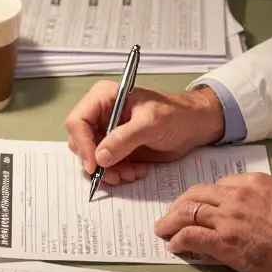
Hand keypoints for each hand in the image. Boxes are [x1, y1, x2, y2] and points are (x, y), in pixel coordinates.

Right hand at [64, 83, 224, 184]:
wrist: (193, 126)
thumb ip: (124, 139)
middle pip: (80, 142)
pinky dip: (118, 173)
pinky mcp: (116, 148)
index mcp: (105, 97)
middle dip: (97, 162)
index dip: (82, 144)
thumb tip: (100, 157)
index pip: (78, 121)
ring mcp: (107, 132)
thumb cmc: (176, 115)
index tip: (95, 165)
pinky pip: (106, 166)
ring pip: (92, 158)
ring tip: (132, 173)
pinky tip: (137, 170)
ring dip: (109, 171)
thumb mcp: (151, 124)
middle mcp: (101, 114)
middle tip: (116, 174)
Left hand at [154, 173, 271, 271]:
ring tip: (162, 228)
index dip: (205, 197)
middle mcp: (236, 196)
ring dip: (171, 221)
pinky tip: (173, 245)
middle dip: (180, 204)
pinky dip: (178, 239)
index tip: (199, 205)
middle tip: (172, 214)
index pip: (218, 185)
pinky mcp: (225, 242)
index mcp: (252, 182)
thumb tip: (250, 210)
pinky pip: (192, 236)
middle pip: (196, 194)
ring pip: (189, 212)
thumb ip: (263, 199)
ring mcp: (228, 219)